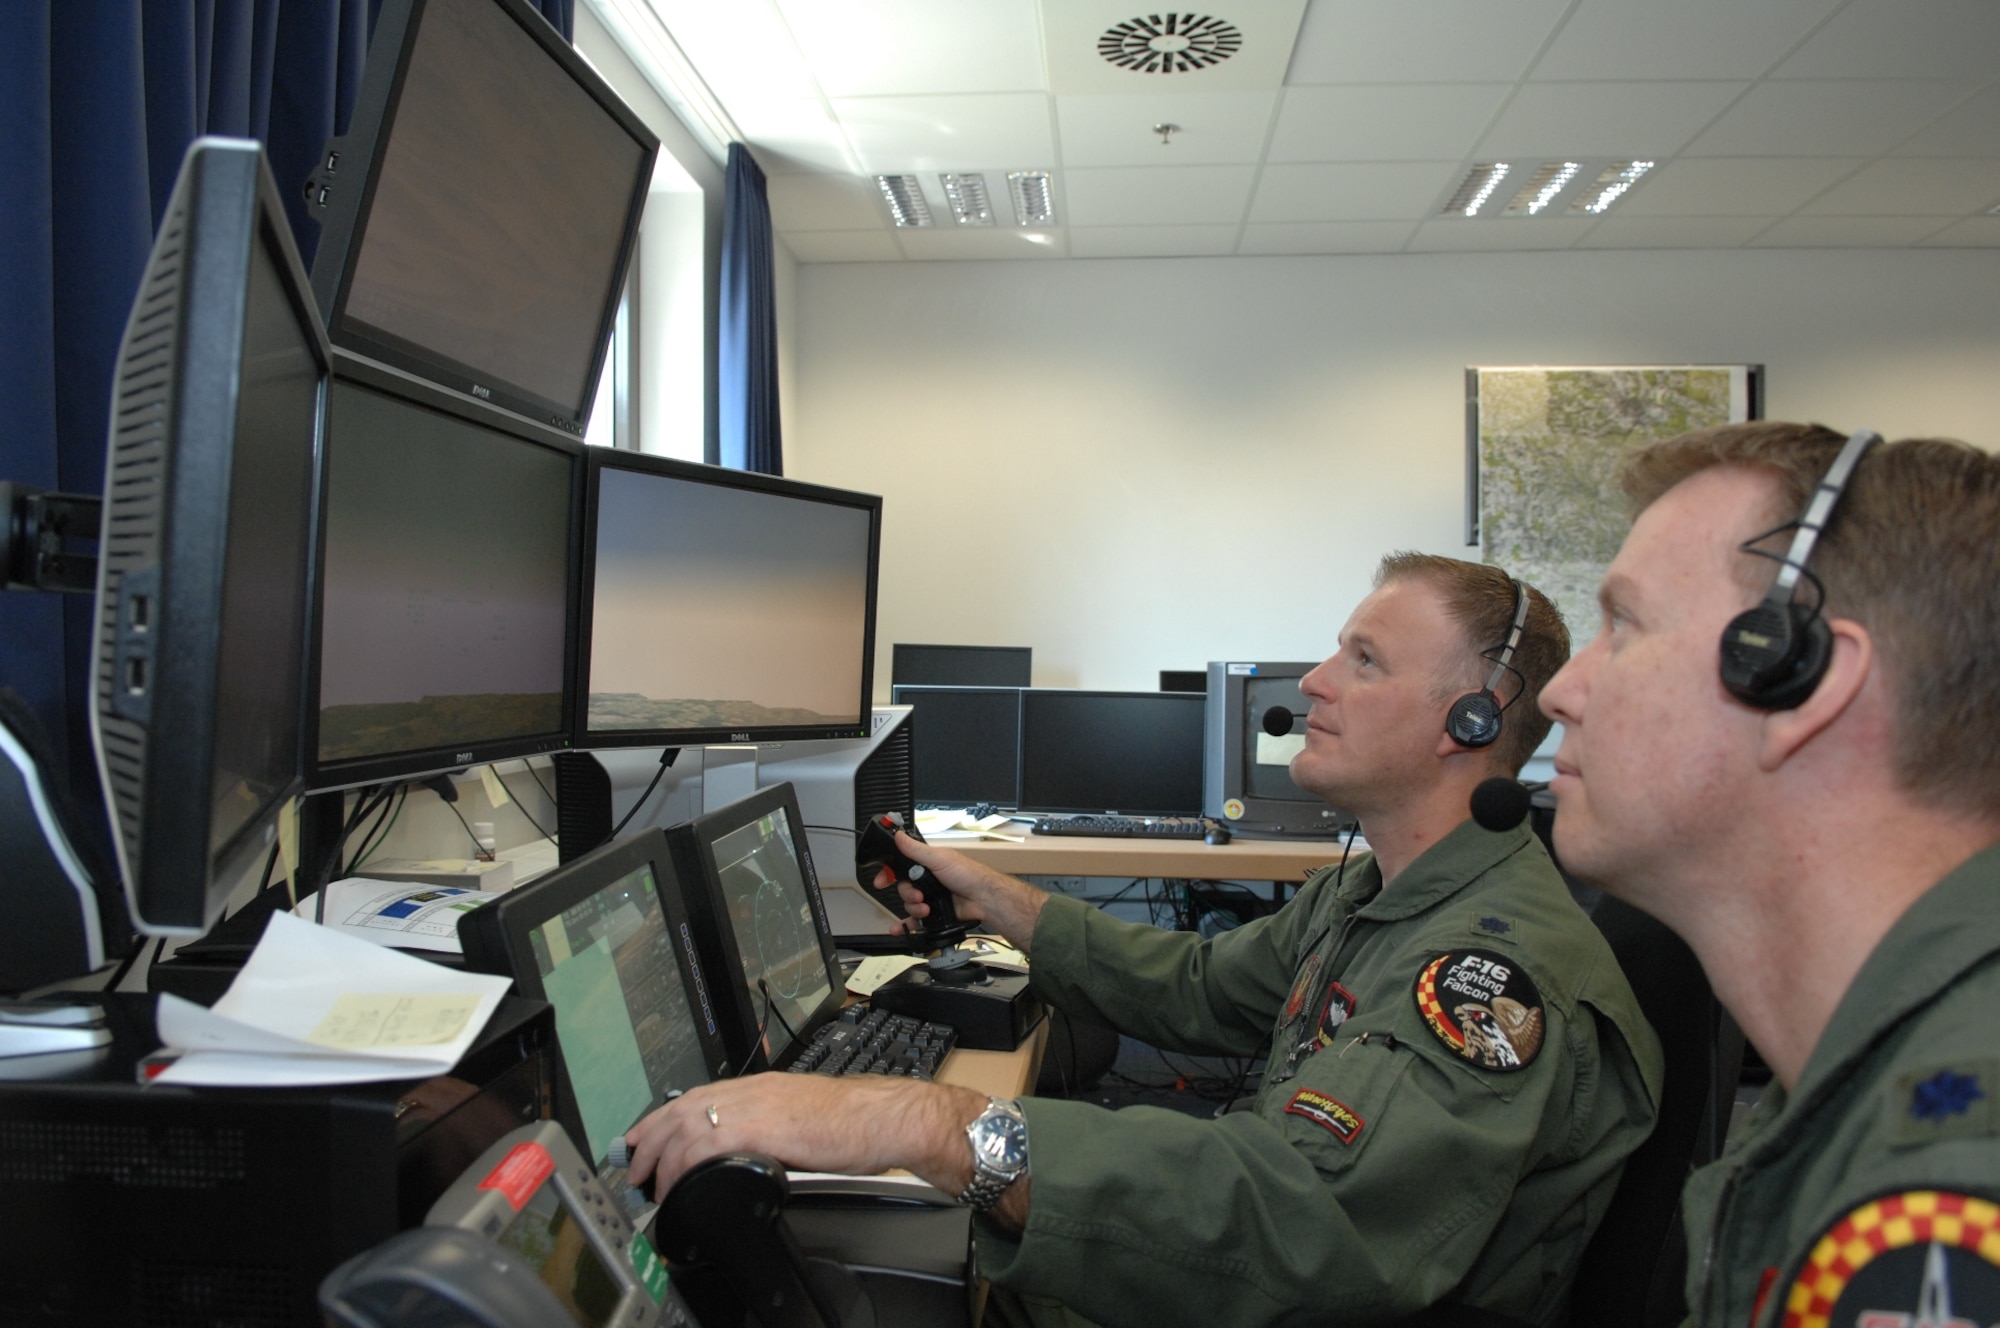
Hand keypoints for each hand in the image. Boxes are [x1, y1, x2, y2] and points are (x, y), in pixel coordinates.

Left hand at [624, 1073, 984, 1200]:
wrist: (883, 1118)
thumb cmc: (855, 1123)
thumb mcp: (800, 1120)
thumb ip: (771, 1129)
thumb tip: (751, 1154)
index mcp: (760, 1087)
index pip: (696, 1096)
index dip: (660, 1119)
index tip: (642, 1139)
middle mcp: (752, 1091)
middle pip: (681, 1108)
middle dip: (650, 1140)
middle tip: (636, 1170)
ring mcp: (755, 1106)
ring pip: (686, 1125)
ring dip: (662, 1158)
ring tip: (655, 1187)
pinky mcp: (761, 1127)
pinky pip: (707, 1146)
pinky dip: (686, 1168)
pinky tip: (683, 1187)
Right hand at [875, 832, 1048, 951]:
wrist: (983, 899)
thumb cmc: (968, 875)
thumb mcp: (939, 858)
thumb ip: (916, 849)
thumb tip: (898, 835)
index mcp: (927, 864)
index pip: (900, 867)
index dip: (888, 874)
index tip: (880, 881)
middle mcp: (927, 880)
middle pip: (903, 888)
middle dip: (906, 893)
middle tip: (917, 895)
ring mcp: (930, 897)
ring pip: (909, 904)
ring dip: (912, 908)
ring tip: (925, 908)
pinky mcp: (934, 913)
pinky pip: (915, 921)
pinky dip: (906, 925)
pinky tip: (899, 929)